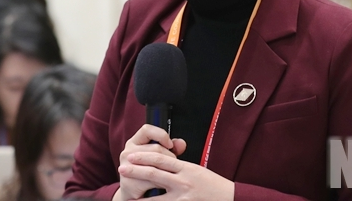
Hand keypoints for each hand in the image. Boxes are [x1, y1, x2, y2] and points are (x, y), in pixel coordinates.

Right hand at [112, 124, 185, 200]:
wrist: (133, 194)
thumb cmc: (147, 172)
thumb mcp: (157, 158)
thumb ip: (170, 148)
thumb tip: (181, 143)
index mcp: (134, 143)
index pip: (147, 130)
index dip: (161, 135)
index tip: (170, 144)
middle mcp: (127, 153)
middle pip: (156, 148)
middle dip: (169, 157)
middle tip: (173, 166)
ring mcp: (126, 168)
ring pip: (155, 164)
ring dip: (167, 171)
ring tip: (169, 175)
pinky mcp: (128, 183)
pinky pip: (152, 181)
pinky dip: (161, 184)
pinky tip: (163, 185)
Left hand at [119, 151, 234, 200]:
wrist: (229, 198)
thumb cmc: (213, 185)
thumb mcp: (197, 171)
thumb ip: (180, 167)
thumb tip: (162, 162)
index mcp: (186, 168)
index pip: (162, 159)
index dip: (145, 156)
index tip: (131, 155)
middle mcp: (183, 181)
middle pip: (155, 173)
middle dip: (137, 170)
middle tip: (122, 167)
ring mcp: (182, 196)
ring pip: (156, 194)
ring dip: (139, 192)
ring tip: (127, 189)